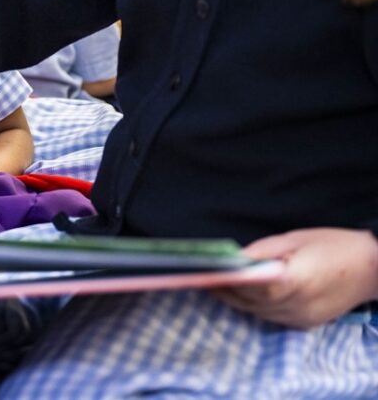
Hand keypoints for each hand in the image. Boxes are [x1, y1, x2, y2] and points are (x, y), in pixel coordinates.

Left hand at [211, 227, 377, 327]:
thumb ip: (262, 251)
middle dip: (225, 291)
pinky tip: (245, 294)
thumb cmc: (335, 245)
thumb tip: (235, 259)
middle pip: (251, 303)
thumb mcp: (295, 239)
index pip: (252, 287)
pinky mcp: (305, 324)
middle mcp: (297, 305)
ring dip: (238, 300)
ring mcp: (302, 318)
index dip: (227, 282)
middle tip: (202, 278)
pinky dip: (256, 307)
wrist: (373, 269)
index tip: (205, 274)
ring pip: (258, 313)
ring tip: (217, 285)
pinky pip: (271, 318)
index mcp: (295, 281)